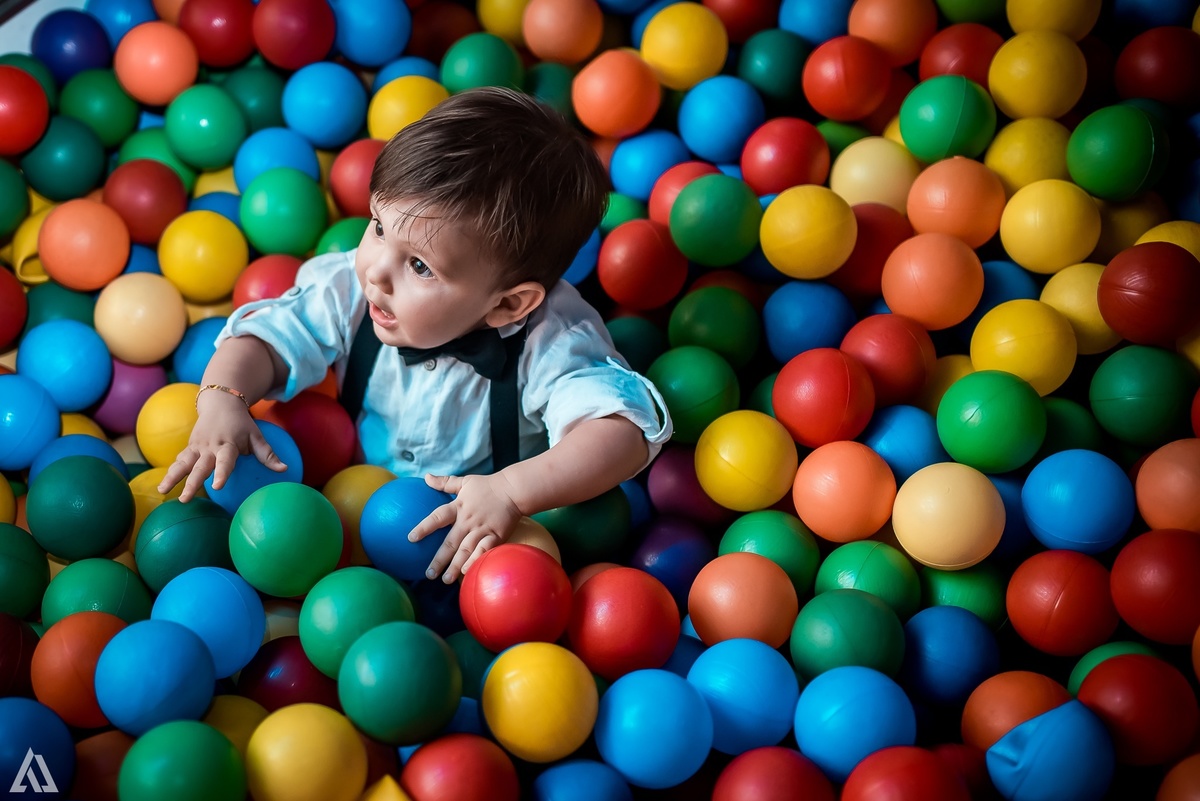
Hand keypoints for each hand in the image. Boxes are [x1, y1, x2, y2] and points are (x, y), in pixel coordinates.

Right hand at [156, 391, 287, 501]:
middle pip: (199, 466)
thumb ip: (268, 454)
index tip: (216, 487)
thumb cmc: (242, 424)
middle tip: (185, 499)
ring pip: (182, 463)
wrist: (220, 402)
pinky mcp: (190, 446)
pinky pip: (179, 459)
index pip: (224, 461)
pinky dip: (171, 471)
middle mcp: (209, 446)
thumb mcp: (257, 436)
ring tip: (162, 492)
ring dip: (172, 477)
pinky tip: (164, 485)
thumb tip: (285, 469)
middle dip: (191, 483)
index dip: (221, 473)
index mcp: (227, 444)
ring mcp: (197, 446)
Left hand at [408, 473, 523, 582]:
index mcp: (458, 506)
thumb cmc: (487, 486)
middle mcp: (468, 520)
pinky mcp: (496, 536)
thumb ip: (444, 482)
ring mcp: (482, 529)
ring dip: (455, 566)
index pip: (437, 517)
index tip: (411, 538)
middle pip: (450, 542)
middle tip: (429, 574)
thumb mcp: (464, 482)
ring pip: (466, 550)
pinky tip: (468, 572)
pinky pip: (484, 551)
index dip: (424, 528)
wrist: (513, 490)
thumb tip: (426, 477)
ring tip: (446, 580)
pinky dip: (476, 561)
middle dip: (439, 559)